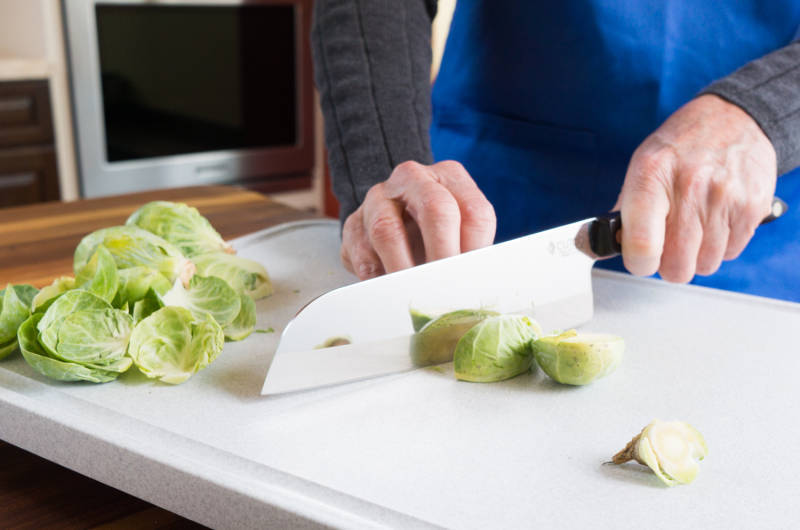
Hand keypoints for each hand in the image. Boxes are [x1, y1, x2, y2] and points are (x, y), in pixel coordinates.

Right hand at [341, 160, 495, 279]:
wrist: (384, 218)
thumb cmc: (430, 230)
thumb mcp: (456, 229)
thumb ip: (468, 252)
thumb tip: (473, 287)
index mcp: (450, 177)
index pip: (475, 212)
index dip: (476, 251)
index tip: (471, 280)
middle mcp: (415, 179)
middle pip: (436, 209)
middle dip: (443, 254)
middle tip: (446, 288)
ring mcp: (379, 198)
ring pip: (389, 230)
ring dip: (404, 269)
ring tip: (415, 294)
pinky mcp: (353, 224)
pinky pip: (364, 254)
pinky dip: (378, 278)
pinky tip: (389, 291)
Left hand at [615, 94, 777, 281]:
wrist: (733, 118)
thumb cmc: (680, 147)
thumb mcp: (642, 166)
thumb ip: (625, 211)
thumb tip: (601, 246)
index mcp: (651, 175)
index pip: (641, 244)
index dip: (639, 264)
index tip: (639, 261)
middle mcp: (689, 186)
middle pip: (677, 266)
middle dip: (670, 264)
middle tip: (668, 244)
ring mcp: (725, 197)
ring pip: (706, 264)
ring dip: (697, 255)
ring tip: (694, 226)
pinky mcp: (752, 206)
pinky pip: (731, 253)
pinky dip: (721, 245)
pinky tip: (715, 220)